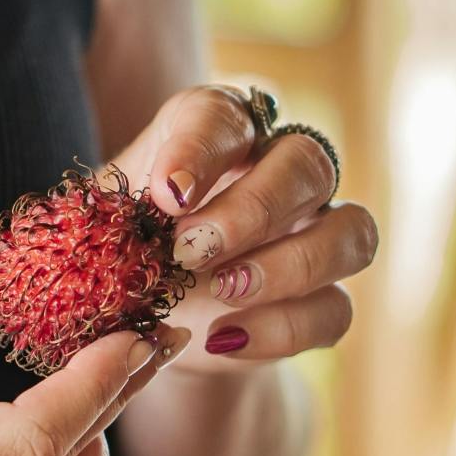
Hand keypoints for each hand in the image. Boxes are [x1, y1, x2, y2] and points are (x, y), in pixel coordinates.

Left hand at [109, 84, 378, 375]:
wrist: (150, 320)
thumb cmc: (125, 250)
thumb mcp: (104, 227)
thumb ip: (108, 217)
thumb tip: (114, 220)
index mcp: (221, 133)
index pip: (224, 116)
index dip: (200, 150)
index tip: (165, 193)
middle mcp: (284, 172)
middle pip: (307, 163)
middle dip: (252, 210)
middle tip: (191, 250)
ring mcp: (317, 235)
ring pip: (351, 232)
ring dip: (288, 265)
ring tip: (223, 291)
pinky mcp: (325, 299)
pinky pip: (336, 309)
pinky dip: (283, 328)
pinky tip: (224, 338)